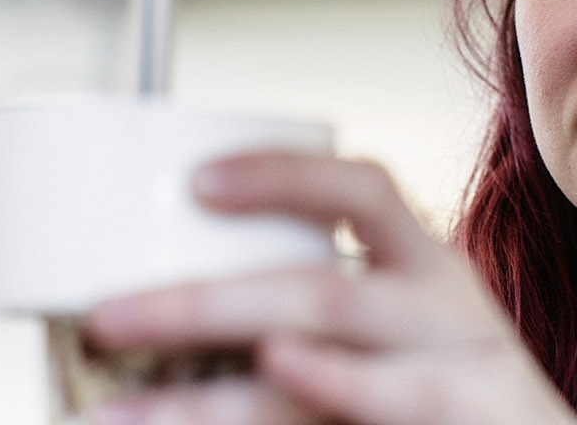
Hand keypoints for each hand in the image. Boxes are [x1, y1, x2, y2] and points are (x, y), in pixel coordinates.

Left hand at [83, 152, 576, 424]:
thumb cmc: (449, 397)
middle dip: (199, 304)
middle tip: (107, 319)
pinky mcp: (469, 414)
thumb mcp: (397, 341)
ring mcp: (462, 366)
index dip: (280, 175)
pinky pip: (391, 401)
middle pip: (317, 289)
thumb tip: (162, 329)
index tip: (196, 181)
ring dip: (214, 393)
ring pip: (332, 355)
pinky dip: (331, 386)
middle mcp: (445, 305)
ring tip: (130, 410)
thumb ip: (309, 327)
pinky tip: (275, 371)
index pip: (361, 190)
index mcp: (422, 267)